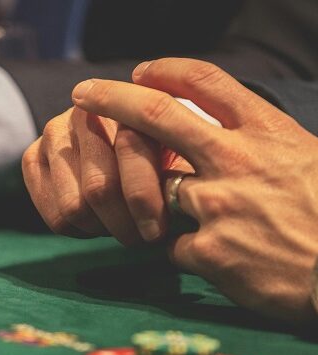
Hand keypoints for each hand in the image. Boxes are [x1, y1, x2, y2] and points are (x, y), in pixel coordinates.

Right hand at [21, 107, 192, 245]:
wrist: (122, 139)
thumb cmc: (168, 150)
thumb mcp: (186, 153)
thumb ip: (184, 170)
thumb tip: (178, 204)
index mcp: (127, 101)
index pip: (130, 154)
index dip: (147, 200)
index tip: (161, 230)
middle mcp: (84, 111)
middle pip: (99, 188)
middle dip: (124, 223)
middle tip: (142, 238)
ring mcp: (53, 132)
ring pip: (74, 206)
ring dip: (102, 228)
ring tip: (122, 227)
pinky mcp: (33, 157)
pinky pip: (53, 214)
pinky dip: (78, 230)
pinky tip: (97, 221)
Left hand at [72, 57, 317, 322]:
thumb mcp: (307, 158)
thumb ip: (262, 144)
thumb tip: (230, 134)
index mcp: (267, 133)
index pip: (207, 83)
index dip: (167, 72)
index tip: (141, 72)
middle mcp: (236, 161)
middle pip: (156, 117)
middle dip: (111, 100)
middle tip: (82, 94)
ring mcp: (218, 206)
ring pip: (154, 191)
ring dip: (155, 204)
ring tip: (190, 222)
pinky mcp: (209, 252)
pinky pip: (170, 247)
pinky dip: (180, 251)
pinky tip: (213, 260)